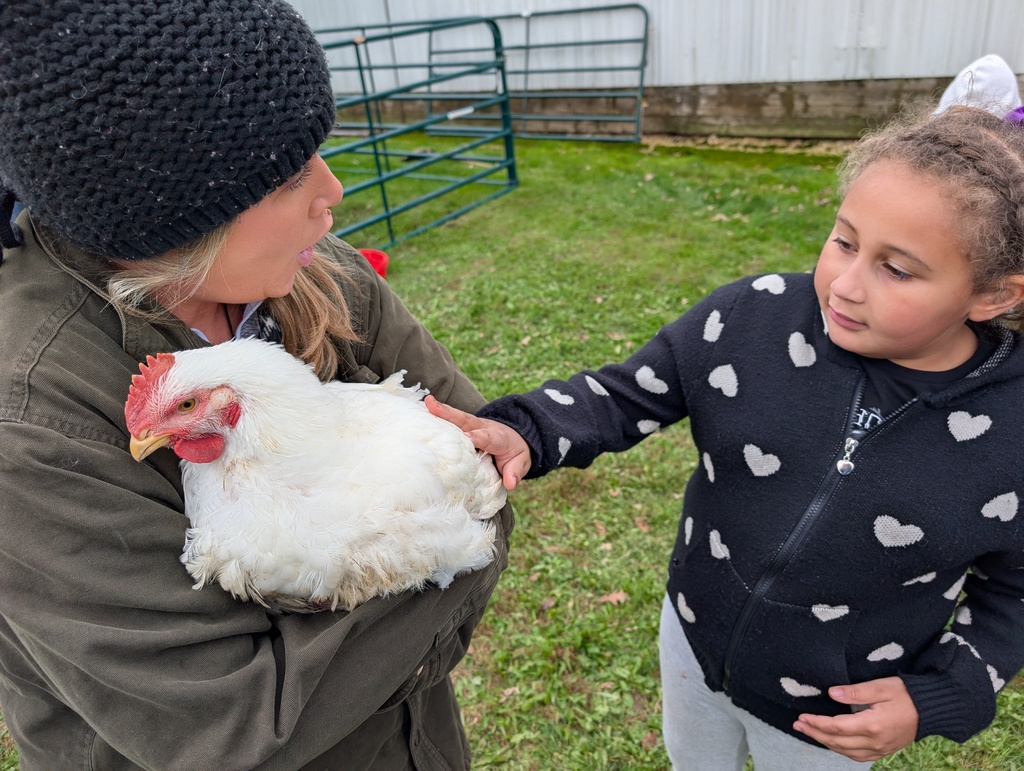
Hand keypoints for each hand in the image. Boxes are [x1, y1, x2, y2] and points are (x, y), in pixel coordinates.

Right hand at [425, 396, 531, 489]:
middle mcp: (482, 428)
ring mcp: (472, 426)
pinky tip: (421, 413)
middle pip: (465, 420)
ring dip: (440, 411)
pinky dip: (438, 416)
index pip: (486, 437)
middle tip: (432, 404)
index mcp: (497, 438)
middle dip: (449, 413)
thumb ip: (515, 472)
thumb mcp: (521, 463)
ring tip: (425, 404)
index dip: (477, 437)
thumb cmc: (515, 452)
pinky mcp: (464, 427)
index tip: (468, 437)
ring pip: (456, 419)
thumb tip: (511, 483)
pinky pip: (451, 422)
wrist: (516, 437)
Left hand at [793, 677, 918, 761]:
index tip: (801, 717)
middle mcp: (875, 742)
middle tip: (798, 725)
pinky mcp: (885, 751)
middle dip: (815, 734)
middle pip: (837, 742)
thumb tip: (832, 693)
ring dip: (826, 743)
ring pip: (846, 752)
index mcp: (872, 725)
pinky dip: (842, 751)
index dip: (816, 723)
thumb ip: (855, 691)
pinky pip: (858, 757)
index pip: (836, 727)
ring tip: (811, 732)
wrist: (932, 709)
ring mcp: (881, 749)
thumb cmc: (907, 694)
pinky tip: (833, 743)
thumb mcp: (881, 686)